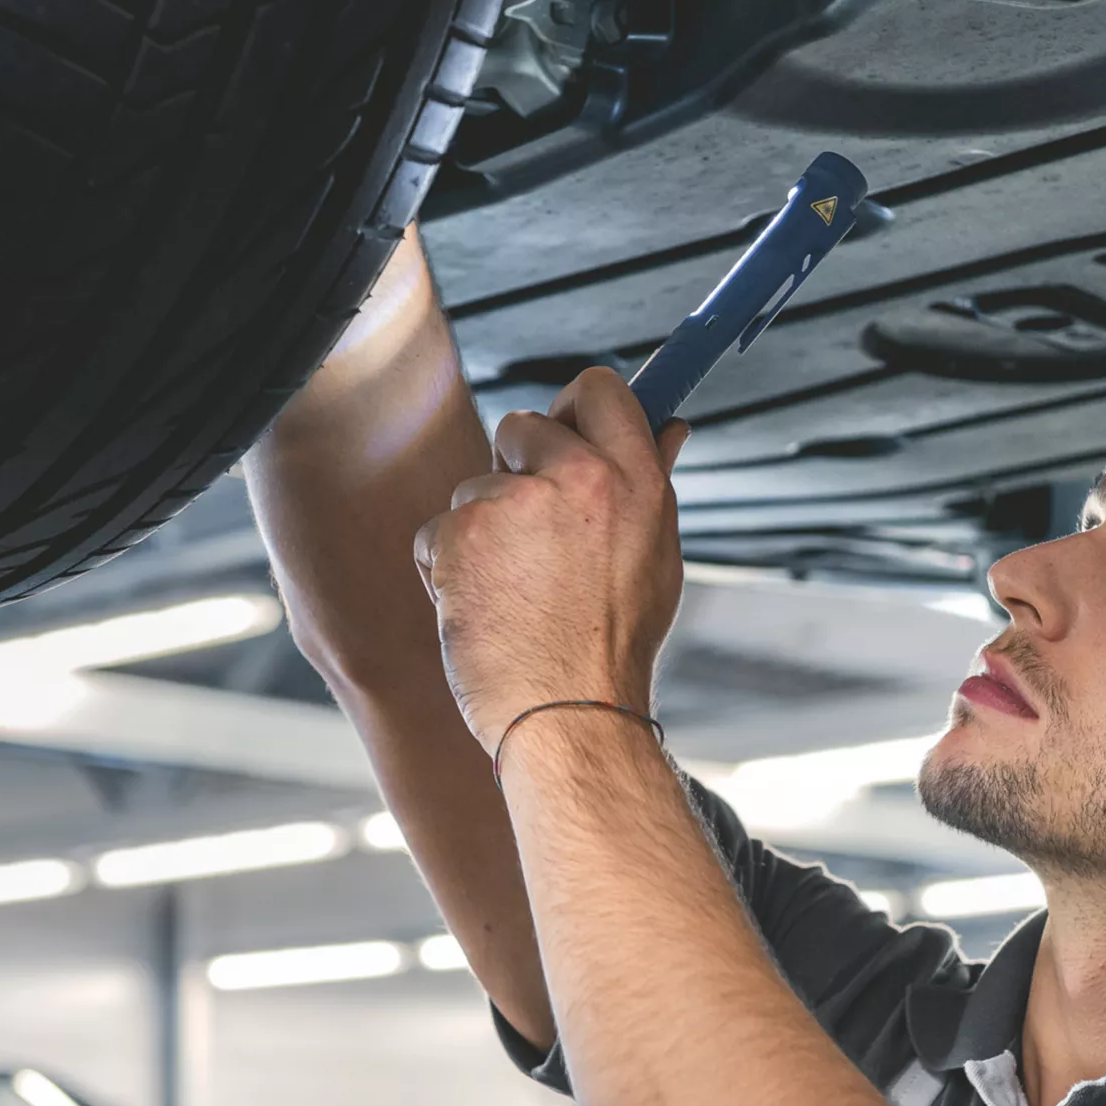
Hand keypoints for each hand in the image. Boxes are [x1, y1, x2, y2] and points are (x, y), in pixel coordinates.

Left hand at [413, 369, 691, 751]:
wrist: (569, 715)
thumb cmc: (612, 648)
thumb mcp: (657, 557)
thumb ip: (650, 482)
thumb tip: (668, 428)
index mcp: (635, 480)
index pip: (600, 390)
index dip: (574, 405)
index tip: (564, 428)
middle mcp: (578, 479)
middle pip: (521, 426)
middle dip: (514, 471)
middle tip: (532, 538)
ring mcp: (514, 503)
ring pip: (475, 486)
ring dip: (481, 531)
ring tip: (515, 591)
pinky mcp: (460, 534)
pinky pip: (438, 532)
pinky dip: (447, 568)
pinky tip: (483, 607)